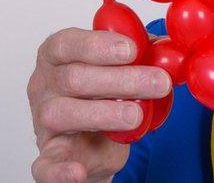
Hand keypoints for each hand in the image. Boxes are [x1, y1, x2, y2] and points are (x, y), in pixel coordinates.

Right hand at [27, 28, 170, 182]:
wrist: (97, 139)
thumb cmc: (107, 93)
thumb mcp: (124, 68)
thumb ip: (143, 53)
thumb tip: (170, 49)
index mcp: (58, 55)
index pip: (68, 43)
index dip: (98, 45)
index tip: (131, 50)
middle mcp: (44, 85)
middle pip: (74, 78)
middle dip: (122, 79)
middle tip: (159, 83)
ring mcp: (43, 120)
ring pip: (64, 113)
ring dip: (105, 113)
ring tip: (136, 115)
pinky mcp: (49, 154)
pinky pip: (46, 165)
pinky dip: (59, 171)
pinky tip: (77, 173)